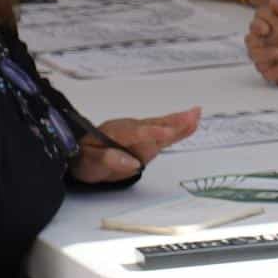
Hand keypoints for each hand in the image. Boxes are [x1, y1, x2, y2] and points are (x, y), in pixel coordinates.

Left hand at [71, 107, 200, 184]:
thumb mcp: (88, 162)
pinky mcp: (147, 138)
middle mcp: (130, 129)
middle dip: (171, 122)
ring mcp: (140, 132)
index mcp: (113, 134)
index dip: (150, 133)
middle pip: (152, 126)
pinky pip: (165, 132)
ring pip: (161, 127)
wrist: (81, 153)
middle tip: (190, 116)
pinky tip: (193, 122)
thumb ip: (106, 159)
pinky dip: (179, 128)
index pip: (134, 133)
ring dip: (179, 122)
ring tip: (196, 115)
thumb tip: (129, 161)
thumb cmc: (83, 158)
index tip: (165, 134)